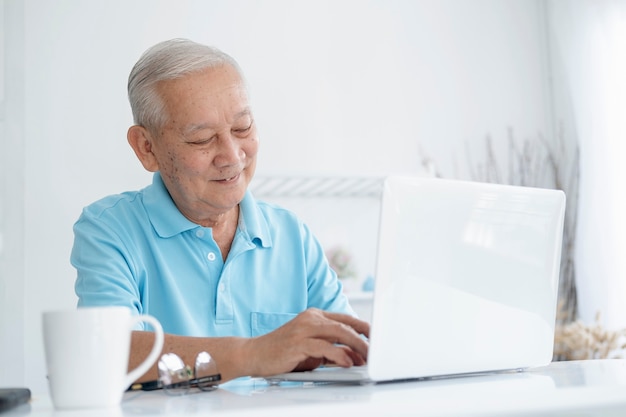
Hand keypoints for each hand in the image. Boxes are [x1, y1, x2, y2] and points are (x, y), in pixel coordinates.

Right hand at [245, 308, 369, 376]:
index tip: (378, 338)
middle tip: (377, 351)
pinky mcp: (297, 343)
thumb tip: (356, 357)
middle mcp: (310, 319)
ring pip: (337, 333)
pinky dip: (338, 354)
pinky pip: (323, 347)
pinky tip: (347, 362)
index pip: (345, 319)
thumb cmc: (283, 353)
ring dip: (356, 346)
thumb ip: (333, 351)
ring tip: (368, 357)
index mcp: (314, 316)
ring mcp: (303, 329)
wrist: (253, 354)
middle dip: (365, 338)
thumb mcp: (313, 352)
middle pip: (345, 325)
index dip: (364, 327)